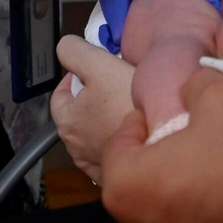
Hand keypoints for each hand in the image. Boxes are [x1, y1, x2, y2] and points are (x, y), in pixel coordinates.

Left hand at [49, 35, 134, 182]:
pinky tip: (135, 132)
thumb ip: (74, 51)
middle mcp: (75, 148)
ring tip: (129, 107)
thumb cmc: (129, 103)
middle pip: (78, 114)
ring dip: (105, 121)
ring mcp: (96, 164)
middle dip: (92, 98)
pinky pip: (111, 154)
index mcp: (66, 122)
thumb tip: (65, 47)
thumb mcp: (99, 64)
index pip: (60, 94)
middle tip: (115, 84)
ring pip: (95, 135)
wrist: (163, 141)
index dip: (75, 76)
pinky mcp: (116, 175)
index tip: (96, 69)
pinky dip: (118, 142)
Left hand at [101, 68, 222, 222]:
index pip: (119, 142)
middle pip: (139, 179)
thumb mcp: (218, 93)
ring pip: (165, 209)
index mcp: (125, 187)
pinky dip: (206, 213)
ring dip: (183, 186)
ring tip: (218, 162)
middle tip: (194, 134)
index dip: (143, 119)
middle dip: (162, 155)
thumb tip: (192, 91)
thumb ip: (193, 85)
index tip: (168, 109)